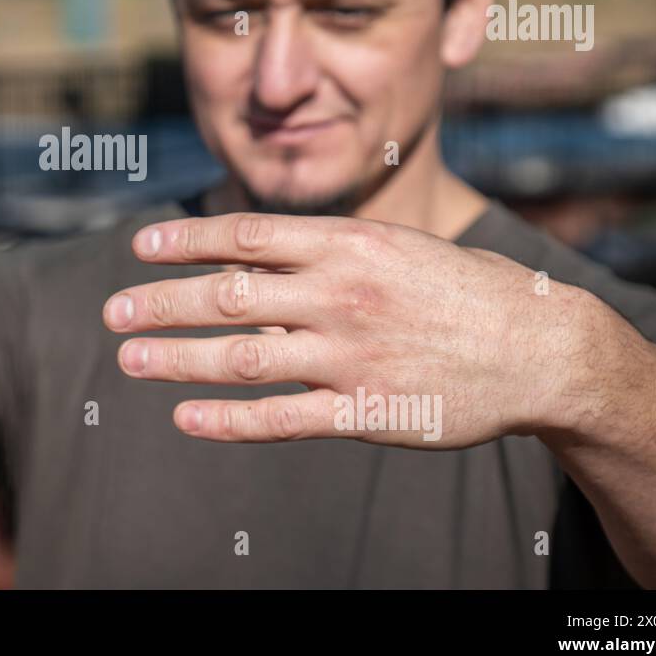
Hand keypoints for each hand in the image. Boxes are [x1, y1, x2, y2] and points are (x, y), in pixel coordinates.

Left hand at [103, 213, 594, 447]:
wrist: (541, 348)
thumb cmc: (463, 291)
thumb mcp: (398, 246)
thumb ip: (329, 250)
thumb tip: (257, 251)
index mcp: (349, 245)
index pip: (246, 236)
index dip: (185, 242)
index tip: (140, 246)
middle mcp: (341, 295)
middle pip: (228, 296)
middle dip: (161, 302)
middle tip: (113, 310)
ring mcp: (350, 355)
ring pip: (243, 357)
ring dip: (176, 359)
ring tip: (129, 359)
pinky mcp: (365, 410)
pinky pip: (282, 418)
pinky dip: (228, 420)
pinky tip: (187, 419)